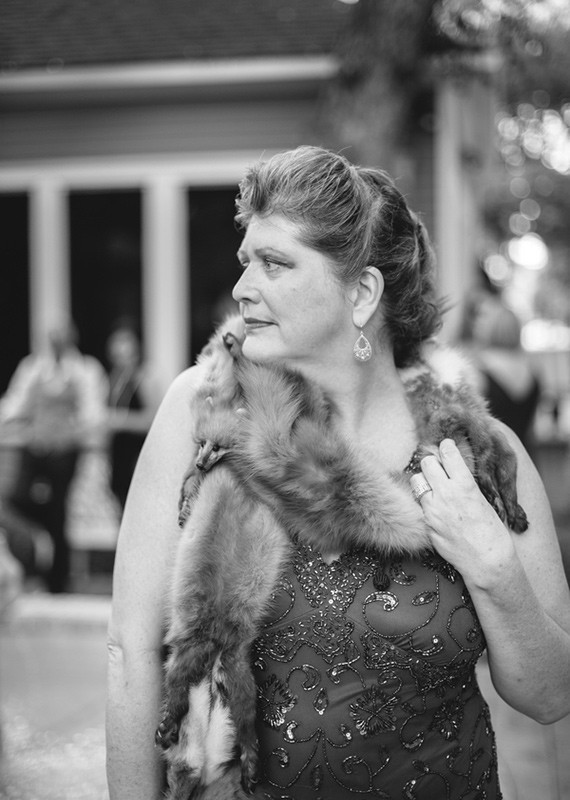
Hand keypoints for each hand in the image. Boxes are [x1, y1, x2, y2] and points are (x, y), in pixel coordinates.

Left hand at [417, 439, 515, 586]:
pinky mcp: (426, 523)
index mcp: (465, 485)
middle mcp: (446, 493)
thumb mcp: (482, 500)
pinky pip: (419, 503)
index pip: (448, 453)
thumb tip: (453, 471)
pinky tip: (434, 507)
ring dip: (424, 481)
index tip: (446, 446)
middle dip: (432, 462)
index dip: (446, 447)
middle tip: (437, 468)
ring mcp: (433, 509)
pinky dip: (424, 501)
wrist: (486, 561)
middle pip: (427, 463)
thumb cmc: (492, 531)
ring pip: (416, 481)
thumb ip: (465, 485)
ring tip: (433, 487)